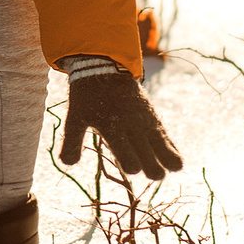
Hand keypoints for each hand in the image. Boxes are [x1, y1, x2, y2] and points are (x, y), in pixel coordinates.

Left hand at [58, 63, 182, 179]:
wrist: (106, 69)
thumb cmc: (87, 98)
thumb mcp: (74, 118)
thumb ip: (71, 142)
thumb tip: (67, 164)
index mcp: (113, 127)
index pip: (128, 155)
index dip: (131, 165)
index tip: (130, 167)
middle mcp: (132, 126)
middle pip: (149, 157)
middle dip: (153, 169)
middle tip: (153, 174)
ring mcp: (145, 122)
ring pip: (163, 147)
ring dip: (166, 159)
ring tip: (172, 168)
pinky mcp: (153, 119)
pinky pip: (166, 138)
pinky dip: (171, 150)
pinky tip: (175, 162)